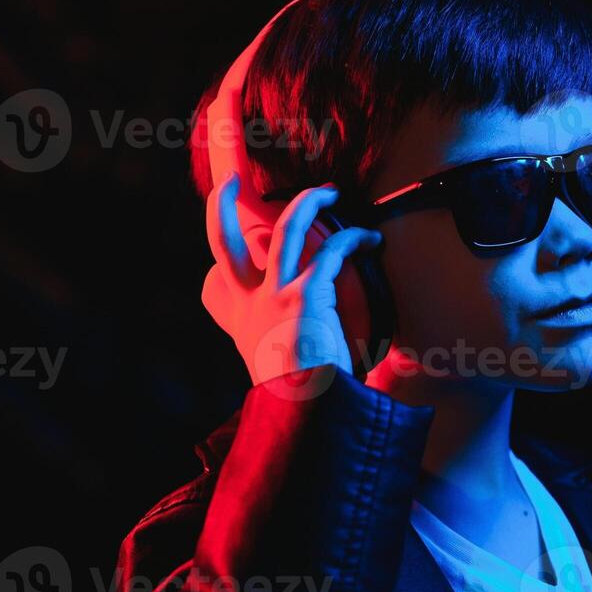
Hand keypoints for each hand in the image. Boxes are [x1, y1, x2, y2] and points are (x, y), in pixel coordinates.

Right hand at [201, 173, 381, 385]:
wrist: (303, 412)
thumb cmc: (299, 402)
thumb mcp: (282, 375)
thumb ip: (294, 359)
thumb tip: (331, 368)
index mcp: (242, 322)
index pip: (221, 279)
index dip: (222, 255)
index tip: (229, 237)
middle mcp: (251, 303)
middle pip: (225, 241)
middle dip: (221, 203)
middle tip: (233, 178)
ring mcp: (275, 293)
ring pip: (286, 227)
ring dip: (308, 202)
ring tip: (328, 191)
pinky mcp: (304, 292)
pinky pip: (333, 250)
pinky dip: (353, 239)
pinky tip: (371, 239)